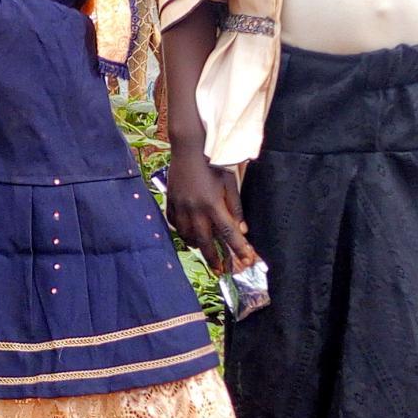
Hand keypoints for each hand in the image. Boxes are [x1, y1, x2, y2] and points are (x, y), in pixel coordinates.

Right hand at [164, 146, 256, 273]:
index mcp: (213, 204)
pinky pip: (174, 224)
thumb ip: (236, 208)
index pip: (228, 233)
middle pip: (205, 241)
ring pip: (187, 235)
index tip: (246, 260)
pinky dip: (182, 232)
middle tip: (220, 270)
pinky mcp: (171, 201)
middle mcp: (195, 209)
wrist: (188, 147)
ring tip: (204, 252)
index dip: (238, 248)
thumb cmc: (213, 162)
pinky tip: (188, 235)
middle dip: (214, 258)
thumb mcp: (230, 182)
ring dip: (197, 246)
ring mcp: (180, 206)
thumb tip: (241, 230)